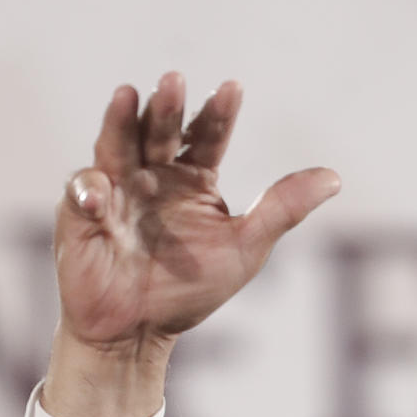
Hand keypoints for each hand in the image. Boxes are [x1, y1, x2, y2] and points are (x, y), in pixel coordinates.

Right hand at [43, 74, 338, 416]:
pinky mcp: (82, 212)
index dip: (218, 113)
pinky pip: (84, 192)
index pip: (207, 135)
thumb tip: (334, 177)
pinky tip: (102, 196)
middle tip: (174, 82)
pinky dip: (91, 190)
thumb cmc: (190, 290)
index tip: (232, 89)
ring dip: (122, 121)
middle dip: (167, 107)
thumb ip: (283, 209)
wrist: (139, 334)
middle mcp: (153, 173)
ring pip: (118, 143)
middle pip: (161, 130)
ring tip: (128, 94)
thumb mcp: (245, 249)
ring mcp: (116, 188)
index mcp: (193, 178)